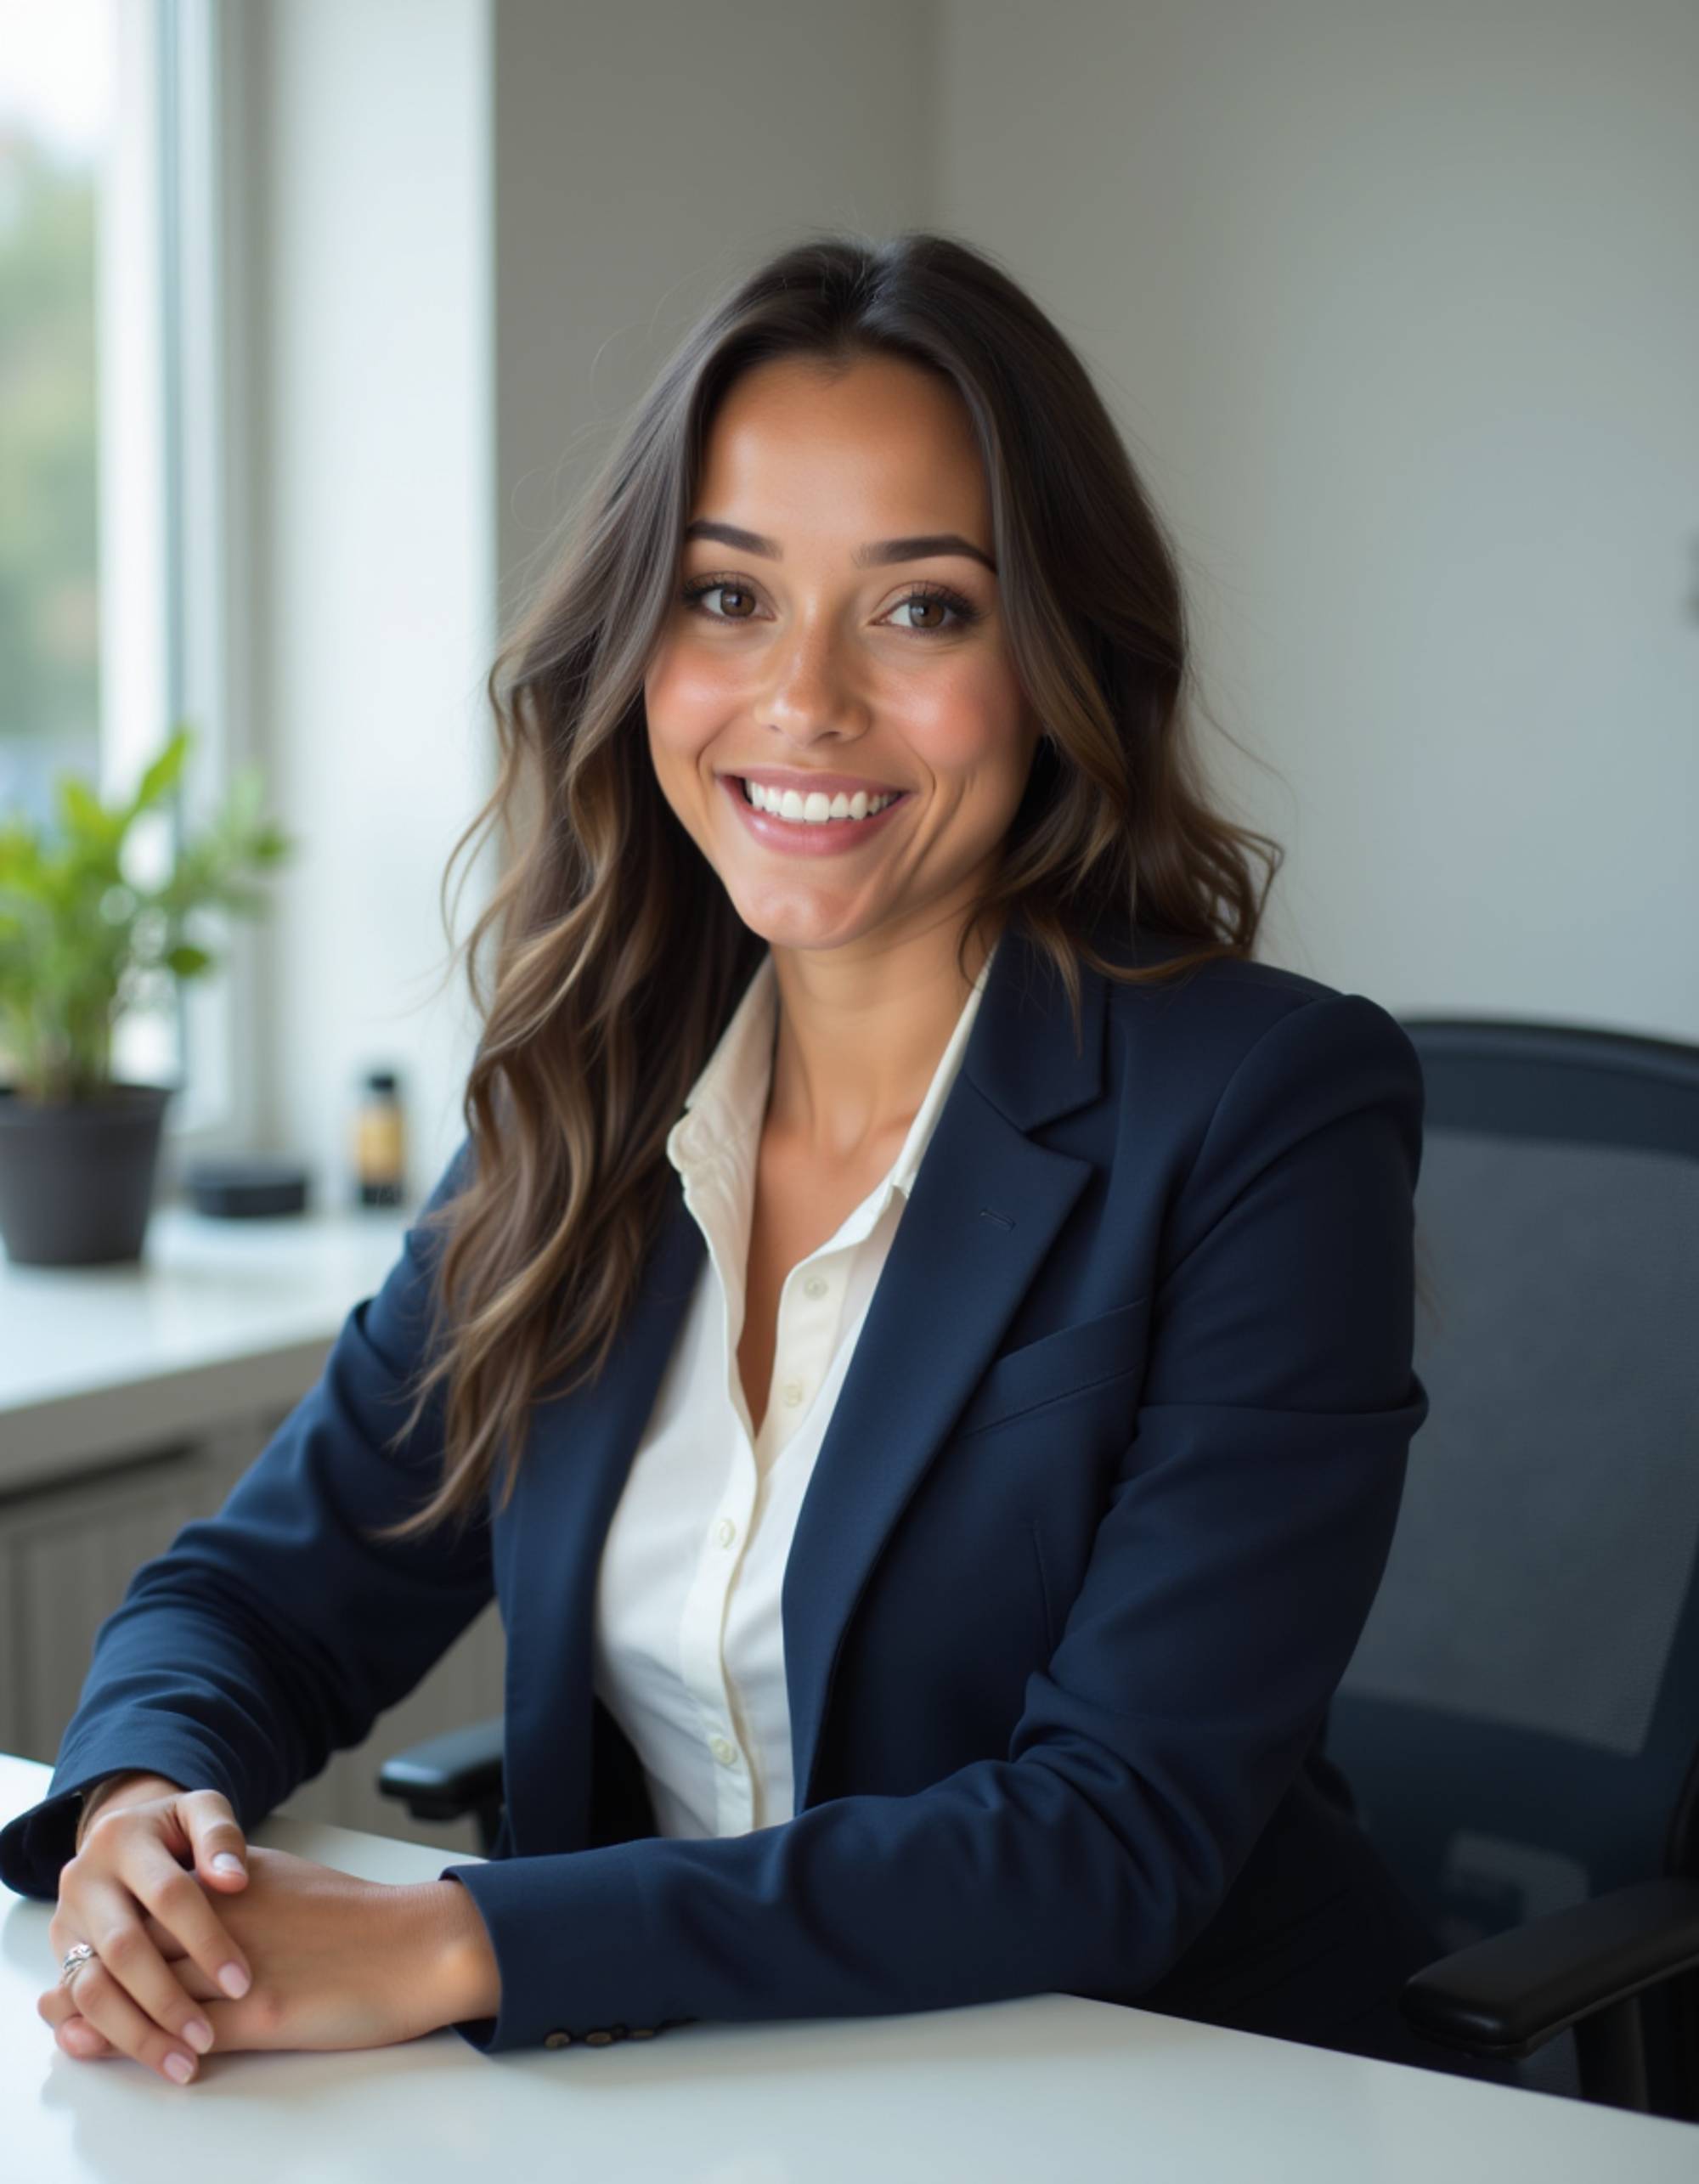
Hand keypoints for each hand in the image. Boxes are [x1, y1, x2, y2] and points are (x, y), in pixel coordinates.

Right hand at [40, 1780, 256, 2086]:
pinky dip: (110, 2037)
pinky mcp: (62, 1954)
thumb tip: (234, 1878)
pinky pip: (80, 2005)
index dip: (206, 1940)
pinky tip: (147, 2058)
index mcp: (124, 1838)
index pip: (168, 1896)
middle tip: (208, 2037)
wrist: (126, 1835)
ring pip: (92, 1988)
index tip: (242, 1982)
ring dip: (137, 2032)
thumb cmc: (178, 1831)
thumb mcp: (201, 1814)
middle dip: (168, 1999)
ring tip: (184, 2062)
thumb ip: (220, 1838)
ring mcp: (67, 1921)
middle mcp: (85, 1880)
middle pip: (124, 1950)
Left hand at [43, 1842, 474, 2078]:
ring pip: (149, 1993)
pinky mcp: (260, 2015)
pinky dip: (151, 2049)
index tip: (78, 1950)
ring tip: (69, 2030)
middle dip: (86, 1975)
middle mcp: (228, 1920)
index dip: (105, 1930)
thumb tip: (194, 1902)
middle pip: (135, 1947)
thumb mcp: (289, 1884)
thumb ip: (236, 1891)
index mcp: (235, 1883)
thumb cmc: (361, 1919)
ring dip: (101, 2016)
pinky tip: (136, 2057)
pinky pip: (189, 2035)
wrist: (419, 1944)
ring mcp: (240, 1969)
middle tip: (52, 1999)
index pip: (148, 1903)